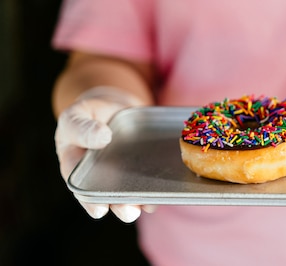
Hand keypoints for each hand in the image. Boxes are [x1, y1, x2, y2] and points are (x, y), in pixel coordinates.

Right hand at [54, 86, 154, 221]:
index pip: (82, 187)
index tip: (99, 210)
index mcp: (78, 167)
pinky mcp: (144, 170)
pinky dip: (156, 189)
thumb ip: (82, 127)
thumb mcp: (78, 115)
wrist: (115, 105)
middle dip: (120, 206)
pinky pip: (149, 183)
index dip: (90, 201)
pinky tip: (162, 193)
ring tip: (147, 205)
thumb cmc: (90, 113)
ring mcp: (124, 176)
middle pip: (110, 197)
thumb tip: (102, 136)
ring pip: (130, 194)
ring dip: (139, 202)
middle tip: (129, 211)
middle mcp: (101, 177)